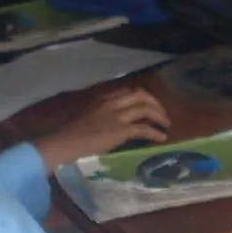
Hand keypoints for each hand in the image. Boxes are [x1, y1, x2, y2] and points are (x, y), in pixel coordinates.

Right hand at [33, 86, 171, 168]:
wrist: (65, 141)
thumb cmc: (70, 132)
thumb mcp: (87, 114)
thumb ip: (102, 113)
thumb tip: (113, 121)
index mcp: (104, 97)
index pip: (129, 91)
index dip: (143, 97)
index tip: (149, 104)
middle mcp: (112, 102)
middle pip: (142, 95)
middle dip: (156, 103)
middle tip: (163, 114)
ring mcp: (117, 116)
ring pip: (146, 109)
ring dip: (160, 116)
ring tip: (166, 125)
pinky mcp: (120, 131)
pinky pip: (144, 129)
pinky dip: (155, 133)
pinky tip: (161, 138)